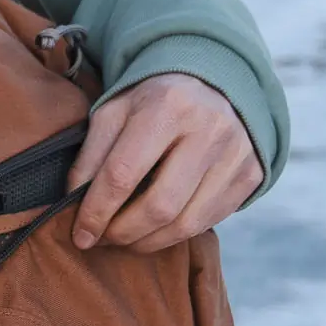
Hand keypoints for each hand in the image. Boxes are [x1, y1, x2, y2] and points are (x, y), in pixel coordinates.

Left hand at [69, 74, 263, 254]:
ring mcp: (236, 155)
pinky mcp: (250, 176)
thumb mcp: (116, 111)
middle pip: (159, 206)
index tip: (80, 234)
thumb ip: (91, 153)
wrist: (215, 83)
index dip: (97, 211)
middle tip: (101, 240)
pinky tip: (156, 229)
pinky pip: (208, 222)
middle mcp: (209, 129)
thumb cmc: (155, 101)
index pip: (123, 173)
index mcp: (168, 105)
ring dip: (148, 242)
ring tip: (125, 239)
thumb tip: (74, 201)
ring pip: (186, 224)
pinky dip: (176, 235)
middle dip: (122, 233)